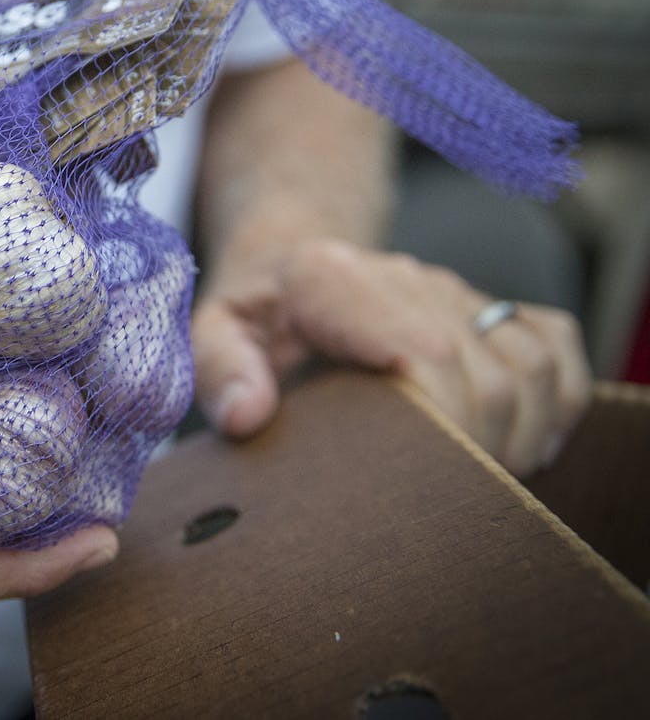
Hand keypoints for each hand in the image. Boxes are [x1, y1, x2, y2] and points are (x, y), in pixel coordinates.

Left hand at [190, 238, 592, 476]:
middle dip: (480, 448)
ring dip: (523, 432)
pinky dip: (557, 397)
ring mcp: (451, 287)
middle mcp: (401, 276)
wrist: (285, 261)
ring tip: (483, 484)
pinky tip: (525, 445)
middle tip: (451, 506)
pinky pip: (552, 342)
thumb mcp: (210, 335)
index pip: (418, 350)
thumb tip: (247, 417)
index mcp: (326, 279)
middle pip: (482, 370)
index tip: (430, 484)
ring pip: (528, 360)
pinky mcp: (484, 302)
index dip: (441, 420)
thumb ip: (220, 372)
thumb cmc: (249, 316)